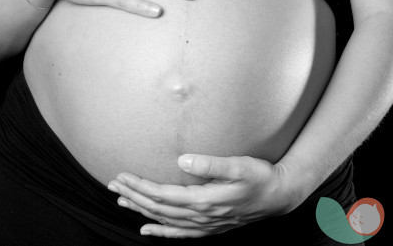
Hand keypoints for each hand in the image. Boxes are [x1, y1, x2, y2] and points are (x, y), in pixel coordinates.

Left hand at [108, 155, 297, 237]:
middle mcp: (201, 216)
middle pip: (158, 208)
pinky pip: (179, 233)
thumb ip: (211, 164)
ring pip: (165, 220)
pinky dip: (161, 231)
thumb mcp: (239, 166)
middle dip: (134, 195)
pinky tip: (148, 229)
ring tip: (122, 200)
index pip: (162, 194)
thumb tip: (182, 159)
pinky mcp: (210, 227)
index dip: (140, 186)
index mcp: (204, 200)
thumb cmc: (260, 177)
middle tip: (113, 185)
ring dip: (141, 210)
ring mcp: (205, 224)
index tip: (122, 175)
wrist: (279, 196)